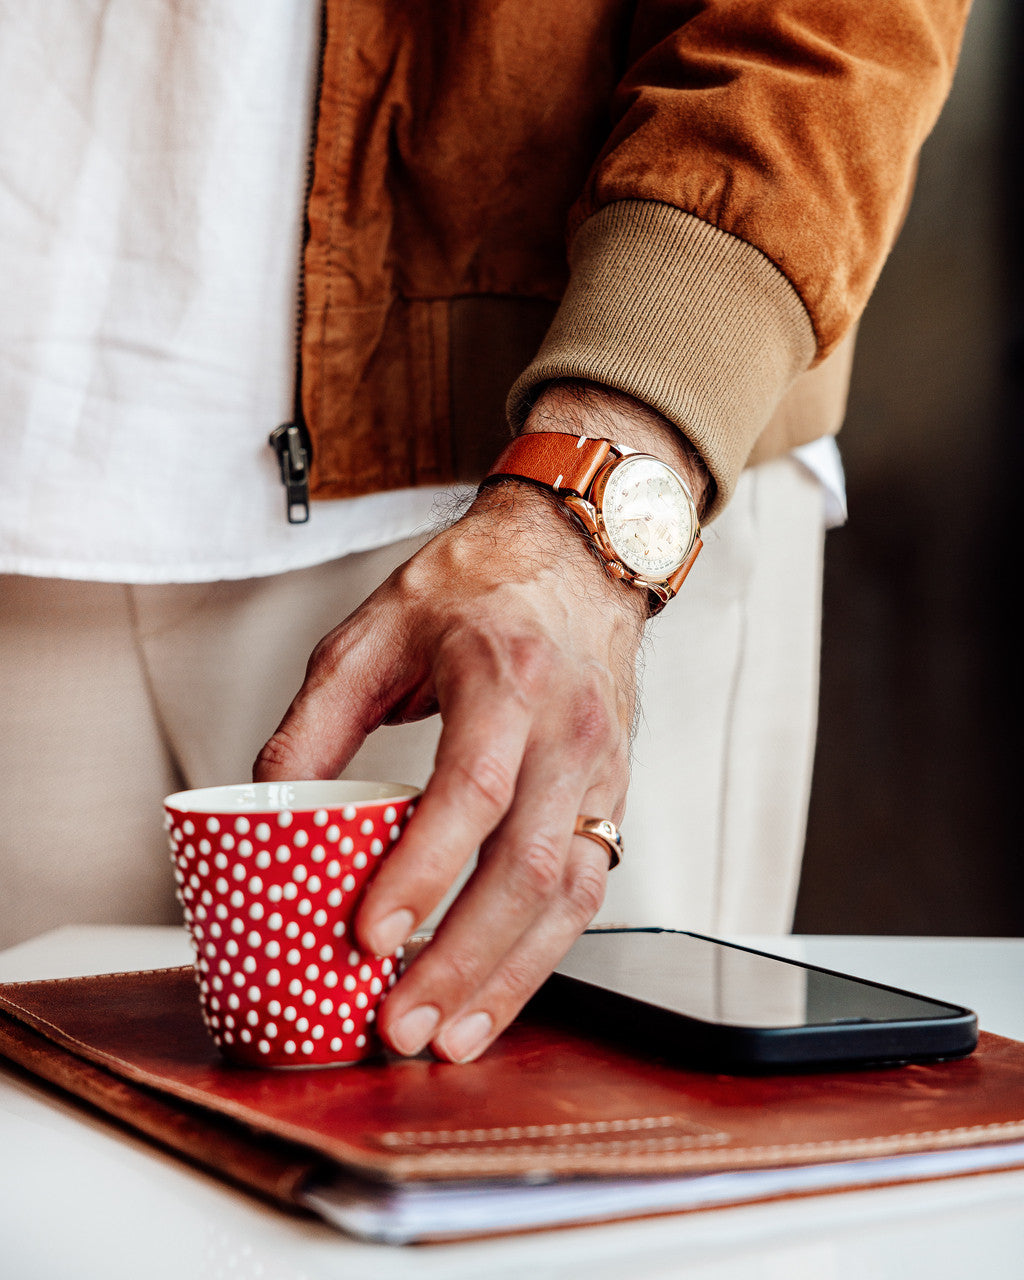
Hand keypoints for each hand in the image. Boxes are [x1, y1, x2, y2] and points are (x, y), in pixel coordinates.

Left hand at [254, 382, 708, 1062]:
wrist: (575, 563)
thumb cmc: (476, 590)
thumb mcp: (375, 630)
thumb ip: (317, 718)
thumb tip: (270, 807)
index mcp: (505, 678)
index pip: (472, 789)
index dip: (423, 869)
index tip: (370, 935)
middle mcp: (566, 730)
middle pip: (527, 866)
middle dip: (463, 958)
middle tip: (401, 1021)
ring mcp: (600, 770)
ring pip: (570, 895)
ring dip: (510, 978)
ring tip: (450, 1037)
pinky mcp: (611, 797)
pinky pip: (586, 890)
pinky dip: (541, 954)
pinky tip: (495, 993)